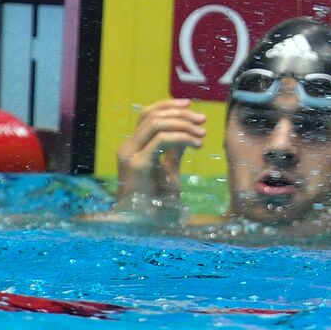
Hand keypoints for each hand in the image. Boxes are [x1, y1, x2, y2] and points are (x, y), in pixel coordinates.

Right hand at [114, 99, 205, 220]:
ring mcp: (130, 155)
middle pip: (153, 116)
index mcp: (133, 146)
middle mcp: (128, 147)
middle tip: (202, 120)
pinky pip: (161, 140)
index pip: (147, 115)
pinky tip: (196, 144)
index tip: (190, 105)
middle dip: (181, 114)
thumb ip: (175, 149)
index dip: (168, 105)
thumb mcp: (169, 169)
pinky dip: (182, 137)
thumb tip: (189, 131)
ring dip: (183, 124)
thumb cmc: (156, 200)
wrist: (144, 223)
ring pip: (157, 124)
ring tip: (202, 134)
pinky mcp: (138, 165)